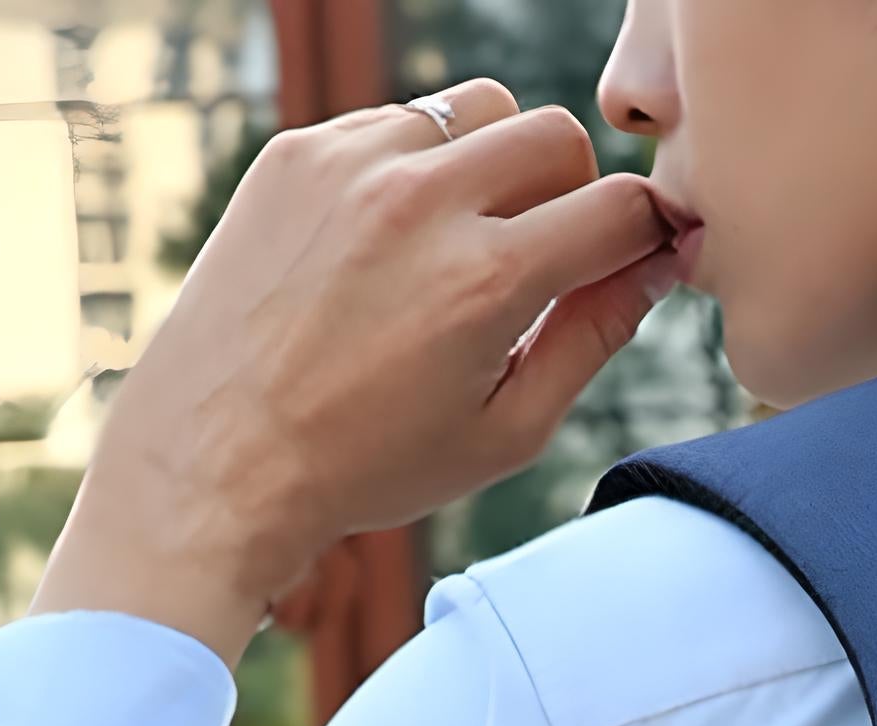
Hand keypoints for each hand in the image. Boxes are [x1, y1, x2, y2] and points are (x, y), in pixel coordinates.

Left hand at [32, 83, 680, 661]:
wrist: (220, 454)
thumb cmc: (370, 462)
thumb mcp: (506, 431)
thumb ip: (592, 337)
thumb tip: (656, 266)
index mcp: (487, 281)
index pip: (618, 208)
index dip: (647, 234)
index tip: (639, 258)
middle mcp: (422, 203)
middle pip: (555, 135)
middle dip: (572, 191)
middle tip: (544, 259)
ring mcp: (352, 164)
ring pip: (475, 111)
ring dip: (492, 166)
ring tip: (462, 244)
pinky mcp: (298, 151)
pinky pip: (395, 123)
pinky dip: (414, 171)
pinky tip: (389, 244)